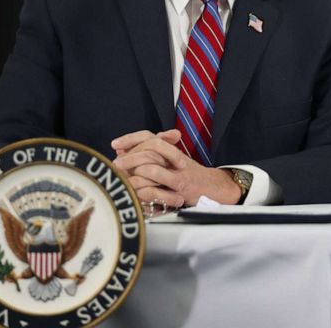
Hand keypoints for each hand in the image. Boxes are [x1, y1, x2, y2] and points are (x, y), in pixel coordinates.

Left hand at [111, 130, 241, 206]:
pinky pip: (158, 189)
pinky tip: (135, 193)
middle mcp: (175, 158)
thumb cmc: (190, 175)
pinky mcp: (181, 190)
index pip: (149, 136)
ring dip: (134, 174)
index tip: (115, 144)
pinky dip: (144, 191)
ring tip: (123, 179)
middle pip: (149, 149)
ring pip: (152, 169)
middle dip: (129, 157)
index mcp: (171, 149)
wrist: (215, 187)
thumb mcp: (173, 161)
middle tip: (116, 164)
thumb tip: (124, 150)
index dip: (131, 138)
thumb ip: (152, 155)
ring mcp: (178, 174)